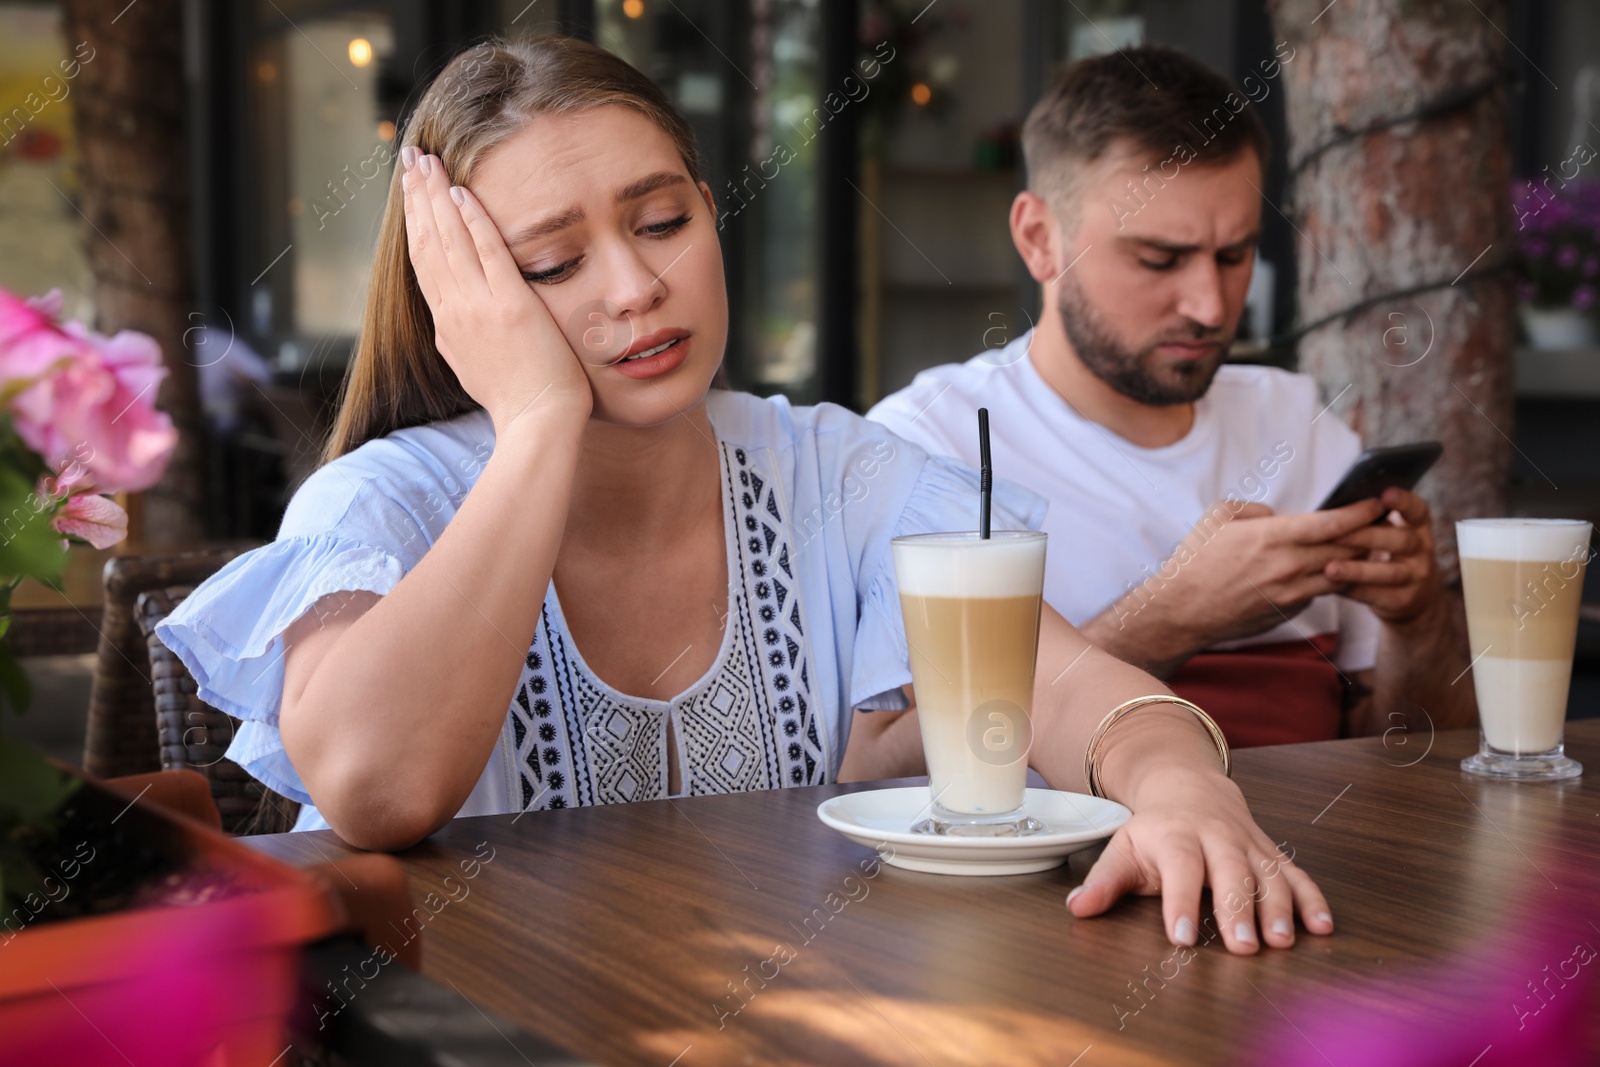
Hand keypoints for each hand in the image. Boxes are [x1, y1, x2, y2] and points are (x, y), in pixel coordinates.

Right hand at [400, 148, 592, 434]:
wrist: (538, 426)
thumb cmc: (519, 403)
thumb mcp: (475, 370)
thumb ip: (461, 340)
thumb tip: (450, 324)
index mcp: (447, 327)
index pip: (424, 263)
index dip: (415, 223)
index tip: (410, 191)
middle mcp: (455, 312)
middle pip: (427, 243)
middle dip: (417, 197)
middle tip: (409, 158)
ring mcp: (479, 308)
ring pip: (448, 241)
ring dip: (436, 197)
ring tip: (426, 161)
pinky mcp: (510, 307)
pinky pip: (487, 253)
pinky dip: (473, 221)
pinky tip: (463, 193)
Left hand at [1066, 767, 1332, 953]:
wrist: (1189, 786)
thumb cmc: (1155, 829)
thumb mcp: (1123, 848)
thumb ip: (1104, 881)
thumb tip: (1077, 908)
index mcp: (1175, 836)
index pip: (1179, 867)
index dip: (1180, 901)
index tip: (1182, 936)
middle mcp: (1216, 837)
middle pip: (1230, 871)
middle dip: (1237, 910)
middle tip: (1242, 947)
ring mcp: (1248, 843)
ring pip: (1268, 873)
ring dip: (1278, 908)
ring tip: (1281, 942)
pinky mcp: (1271, 852)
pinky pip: (1296, 874)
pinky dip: (1312, 899)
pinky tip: (1321, 927)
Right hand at [1121, 498, 1382, 648]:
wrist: (1183, 611)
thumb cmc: (1195, 562)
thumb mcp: (1216, 518)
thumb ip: (1252, 509)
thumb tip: (1277, 515)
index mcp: (1272, 537)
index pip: (1332, 523)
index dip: (1361, 511)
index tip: (1377, 502)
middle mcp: (1287, 566)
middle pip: (1345, 548)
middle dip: (1368, 534)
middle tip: (1384, 523)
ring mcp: (1290, 592)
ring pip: (1340, 573)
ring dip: (1357, 561)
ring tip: (1369, 547)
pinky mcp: (1288, 611)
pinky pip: (1319, 592)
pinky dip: (1330, 580)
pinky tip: (1333, 571)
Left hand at [1325, 488, 1442, 623]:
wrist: (1415, 598)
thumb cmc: (1389, 553)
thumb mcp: (1390, 533)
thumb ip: (1371, 521)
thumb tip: (1331, 509)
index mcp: (1418, 526)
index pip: (1418, 510)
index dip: (1404, 501)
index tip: (1386, 494)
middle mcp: (1422, 549)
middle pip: (1401, 541)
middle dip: (1368, 537)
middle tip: (1338, 535)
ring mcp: (1416, 576)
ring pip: (1388, 573)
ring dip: (1357, 570)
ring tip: (1330, 568)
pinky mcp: (1403, 600)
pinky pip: (1376, 595)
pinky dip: (1352, 589)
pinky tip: (1331, 584)